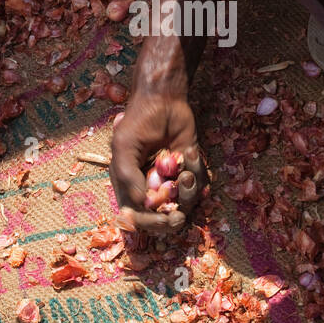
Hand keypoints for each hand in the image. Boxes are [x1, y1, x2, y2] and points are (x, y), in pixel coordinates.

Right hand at [110, 90, 207, 234]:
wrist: (164, 99)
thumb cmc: (139, 121)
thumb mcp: (124, 147)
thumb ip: (127, 177)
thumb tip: (142, 204)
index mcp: (128, 185)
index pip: (137, 217)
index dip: (150, 224)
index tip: (163, 220)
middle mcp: (150, 186)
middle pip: (162, 218)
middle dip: (171, 219)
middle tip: (179, 216)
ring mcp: (171, 179)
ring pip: (184, 203)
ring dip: (188, 191)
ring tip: (185, 168)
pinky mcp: (189, 169)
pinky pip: (199, 184)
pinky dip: (198, 173)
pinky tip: (190, 152)